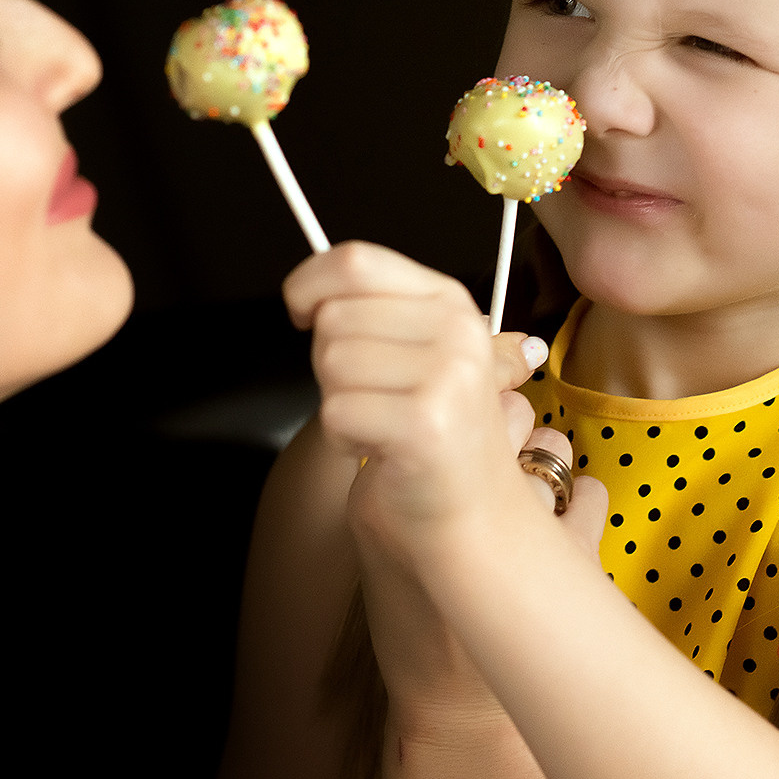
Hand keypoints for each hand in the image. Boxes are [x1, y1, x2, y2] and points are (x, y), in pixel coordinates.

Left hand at [288, 241, 606, 718]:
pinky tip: (382, 450)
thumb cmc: (439, 436)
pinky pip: (336, 412)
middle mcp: (454, 329)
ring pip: (329, 364)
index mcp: (451, 300)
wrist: (476, 516)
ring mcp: (444, 375)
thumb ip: (373, 308)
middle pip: (333, 319)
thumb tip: (309, 285)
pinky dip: (344, 439)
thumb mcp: (421, 352)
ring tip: (383, 424)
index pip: (355, 261)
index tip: (302, 309)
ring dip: (339, 403)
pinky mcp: (422, 423)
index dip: (310, 282)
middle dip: (331, 363)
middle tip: (376, 396)